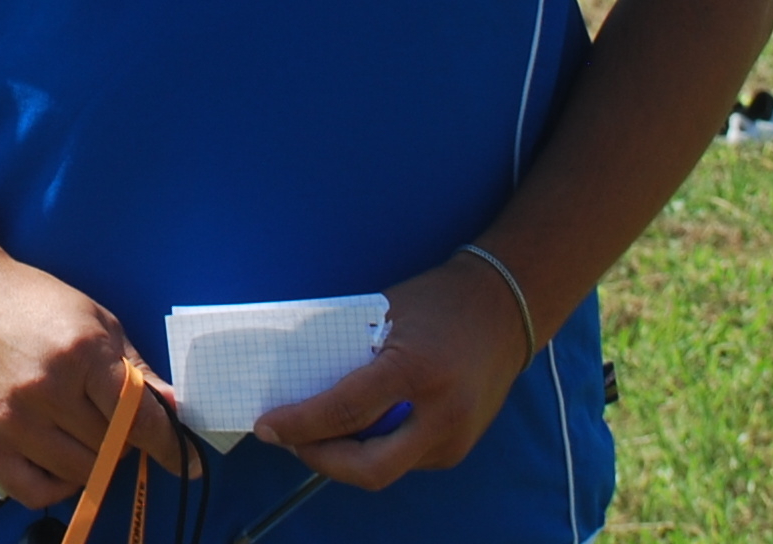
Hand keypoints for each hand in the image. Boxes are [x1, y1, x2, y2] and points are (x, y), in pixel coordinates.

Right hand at [0, 256, 195, 507]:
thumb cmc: (32, 303)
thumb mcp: (95, 320)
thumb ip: (134, 368)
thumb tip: (173, 409)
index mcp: (81, 352)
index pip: (137, 417)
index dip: (167, 445)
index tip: (185, 462)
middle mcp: (46, 388)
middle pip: (110, 447)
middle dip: (123, 441)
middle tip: (112, 422)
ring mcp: (12, 418)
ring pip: (78, 473)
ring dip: (92, 461)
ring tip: (81, 433)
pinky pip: (33, 492)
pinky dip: (56, 487)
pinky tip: (58, 462)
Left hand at [246, 251, 536, 492]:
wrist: (506, 310)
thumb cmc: (438, 301)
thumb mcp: (384, 315)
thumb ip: (349, 351)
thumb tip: (296, 377)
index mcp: (416, 371)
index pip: (345, 412)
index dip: (299, 425)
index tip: (266, 426)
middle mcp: (442, 414)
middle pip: (369, 468)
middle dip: (320, 460)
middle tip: (289, 440)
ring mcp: (456, 438)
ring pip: (385, 469)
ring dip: (344, 459)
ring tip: (312, 434)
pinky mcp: (459, 448)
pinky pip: (405, 461)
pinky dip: (373, 451)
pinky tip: (352, 432)